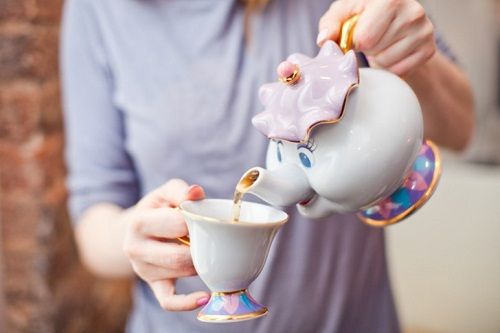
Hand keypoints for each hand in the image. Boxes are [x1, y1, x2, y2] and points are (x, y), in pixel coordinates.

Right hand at [123, 179, 209, 310]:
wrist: (136, 231)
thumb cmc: (157, 209)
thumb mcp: (165, 193)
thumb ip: (180, 190)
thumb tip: (196, 192)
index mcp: (139, 222)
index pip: (178, 225)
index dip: (198, 221)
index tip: (204, 218)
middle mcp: (136, 249)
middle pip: (179, 256)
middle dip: (200, 247)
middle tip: (209, 237)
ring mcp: (144, 270)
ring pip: (181, 273)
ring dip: (200, 262)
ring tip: (204, 249)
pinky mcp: (153, 285)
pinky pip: (168, 301)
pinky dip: (187, 302)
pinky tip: (205, 296)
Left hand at [317, 0, 435, 75]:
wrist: (393, 24)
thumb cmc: (361, 17)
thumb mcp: (342, 15)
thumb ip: (329, 25)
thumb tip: (325, 40)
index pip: (365, 37)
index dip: (355, 41)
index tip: (356, 35)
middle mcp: (413, 9)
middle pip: (375, 49)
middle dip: (367, 49)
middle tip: (371, 39)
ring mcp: (425, 29)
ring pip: (387, 62)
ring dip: (379, 58)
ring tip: (382, 44)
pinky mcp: (429, 49)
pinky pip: (399, 71)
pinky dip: (391, 67)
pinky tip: (392, 52)